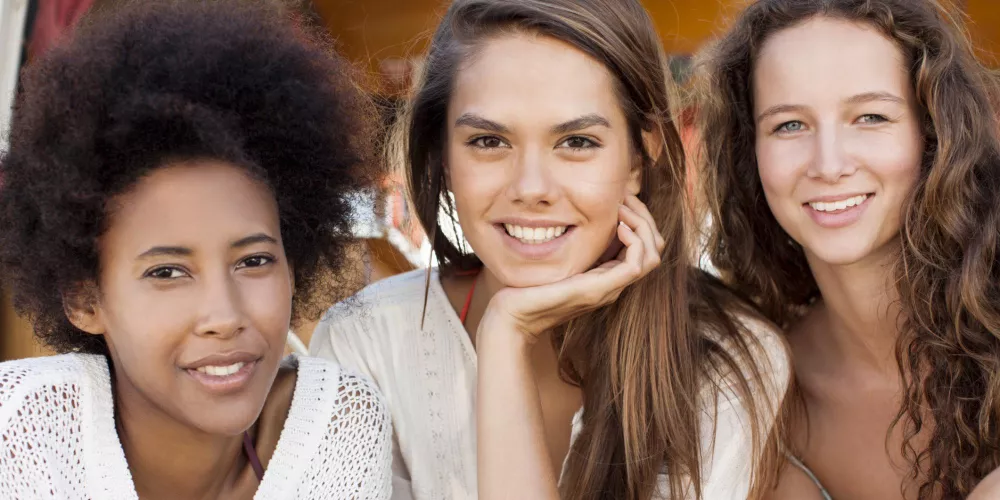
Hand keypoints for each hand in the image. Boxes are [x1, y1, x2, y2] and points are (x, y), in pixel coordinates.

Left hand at [478, 195, 665, 344]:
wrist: (512, 316)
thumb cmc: (527, 286)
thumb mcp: (555, 257)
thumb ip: (569, 243)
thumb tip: (573, 215)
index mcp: (606, 274)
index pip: (644, 246)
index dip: (639, 218)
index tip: (621, 198)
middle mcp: (613, 282)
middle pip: (654, 248)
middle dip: (645, 217)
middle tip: (625, 197)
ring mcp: (608, 287)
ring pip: (652, 255)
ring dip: (643, 225)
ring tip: (622, 209)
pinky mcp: (599, 289)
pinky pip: (635, 264)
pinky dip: (635, 240)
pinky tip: (618, 225)